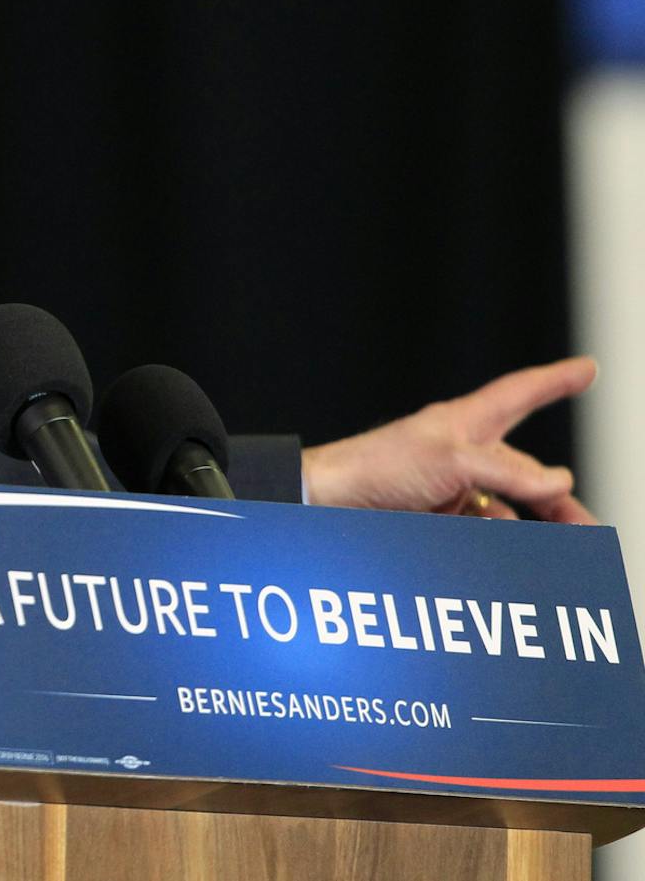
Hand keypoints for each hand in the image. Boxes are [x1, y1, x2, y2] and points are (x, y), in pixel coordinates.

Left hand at [301, 357, 597, 521]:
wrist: (328, 504)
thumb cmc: (374, 465)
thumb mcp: (451, 460)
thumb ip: (508, 470)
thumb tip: (557, 481)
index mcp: (465, 423)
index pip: (519, 393)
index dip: (554, 381)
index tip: (586, 369)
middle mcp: (462, 452)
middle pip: (526, 473)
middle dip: (559, 500)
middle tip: (588, 530)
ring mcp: (450, 485)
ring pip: (508, 507)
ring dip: (533, 526)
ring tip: (557, 547)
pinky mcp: (438, 514)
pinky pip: (483, 525)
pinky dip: (499, 538)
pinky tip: (509, 547)